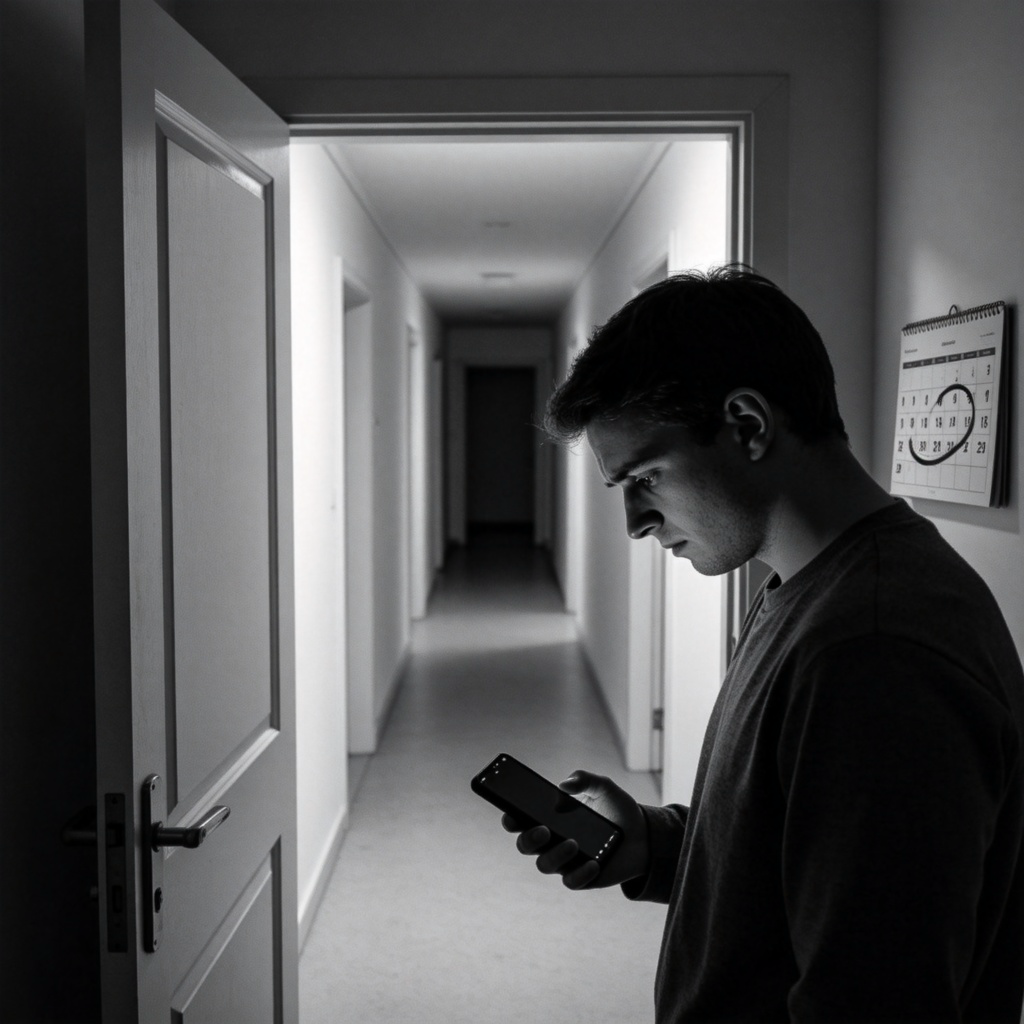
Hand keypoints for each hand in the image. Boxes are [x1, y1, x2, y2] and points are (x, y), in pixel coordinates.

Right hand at [501, 770, 648, 889]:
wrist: (644, 835)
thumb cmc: (617, 809)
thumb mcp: (604, 787)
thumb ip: (584, 779)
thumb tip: (563, 785)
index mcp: (550, 818)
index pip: (521, 821)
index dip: (511, 819)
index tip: (512, 814)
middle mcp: (553, 841)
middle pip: (526, 846)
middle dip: (529, 839)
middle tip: (544, 829)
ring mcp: (566, 861)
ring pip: (545, 865)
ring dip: (555, 855)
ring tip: (574, 843)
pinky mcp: (583, 877)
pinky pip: (572, 881)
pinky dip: (580, 874)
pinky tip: (593, 863)